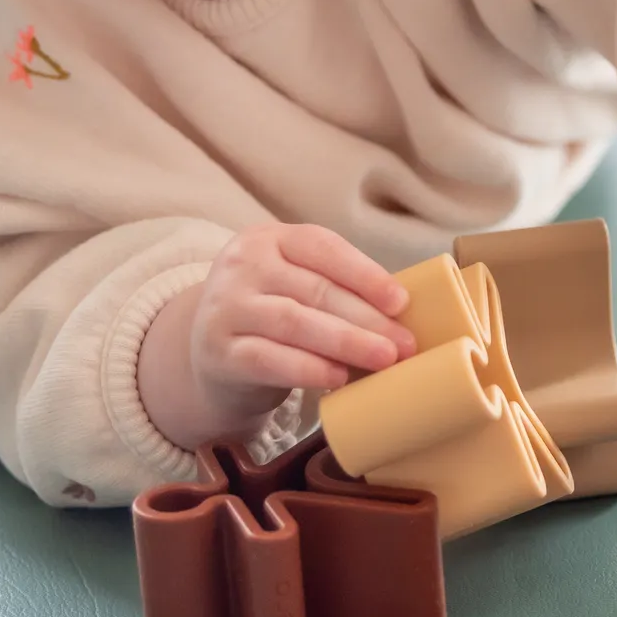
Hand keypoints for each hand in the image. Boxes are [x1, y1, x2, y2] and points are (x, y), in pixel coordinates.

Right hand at [138, 223, 414, 449]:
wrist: (210, 358)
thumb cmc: (271, 318)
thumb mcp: (293, 286)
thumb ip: (334, 288)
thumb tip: (403, 313)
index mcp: (267, 239)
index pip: (322, 248)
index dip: (365, 274)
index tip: (402, 303)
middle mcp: (241, 266)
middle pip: (315, 290)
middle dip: (367, 318)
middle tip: (406, 344)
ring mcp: (225, 308)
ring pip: (294, 322)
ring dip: (346, 342)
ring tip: (384, 360)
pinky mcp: (219, 352)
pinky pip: (269, 359)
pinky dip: (308, 368)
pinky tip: (338, 378)